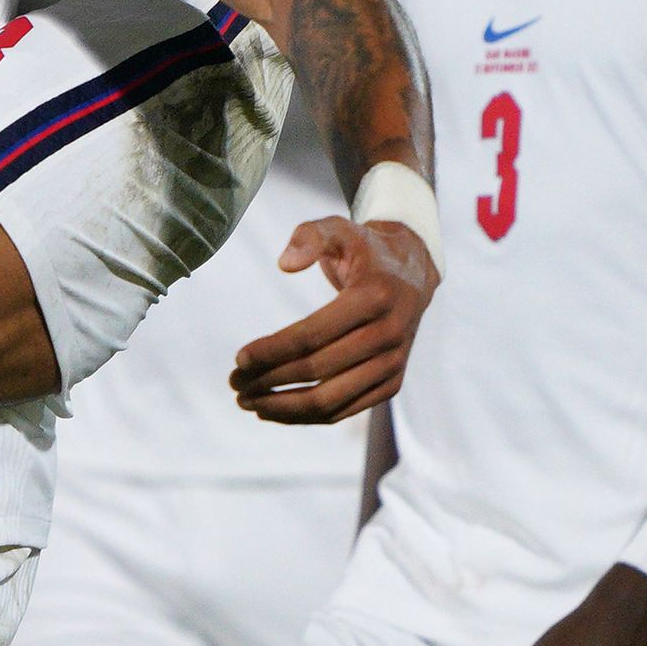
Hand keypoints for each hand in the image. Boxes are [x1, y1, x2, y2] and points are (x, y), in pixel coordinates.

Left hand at [231, 215, 434, 423]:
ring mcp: (393, 364)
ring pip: (330, 400)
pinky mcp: (392, 384)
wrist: (412, 272)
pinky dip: (307, 417)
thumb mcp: (338, 229)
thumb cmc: (363, 250)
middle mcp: (389, 334)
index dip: (272, 350)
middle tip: (234, 383)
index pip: (312, 335)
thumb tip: (284, 265)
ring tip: (247, 401)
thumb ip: (309, 237)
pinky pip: (344, 410)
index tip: (239, 357)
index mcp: (374, 297)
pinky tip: (274, 410)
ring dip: (283, 407)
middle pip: (317, 371)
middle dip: (269, 380)